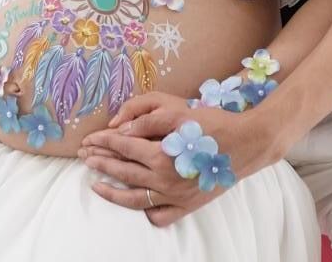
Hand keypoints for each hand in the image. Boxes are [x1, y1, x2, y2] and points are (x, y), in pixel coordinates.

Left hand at [78, 92, 282, 226]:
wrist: (246, 145)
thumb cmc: (214, 124)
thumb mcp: (179, 113)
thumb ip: (148, 120)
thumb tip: (122, 128)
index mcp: (160, 156)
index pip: (123, 148)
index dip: (104, 142)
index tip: (89, 139)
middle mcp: (163, 181)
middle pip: (123, 173)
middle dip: (101, 164)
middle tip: (85, 158)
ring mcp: (174, 197)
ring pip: (134, 199)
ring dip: (112, 192)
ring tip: (96, 185)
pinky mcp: (187, 206)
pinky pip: (159, 216)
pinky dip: (146, 213)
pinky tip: (137, 204)